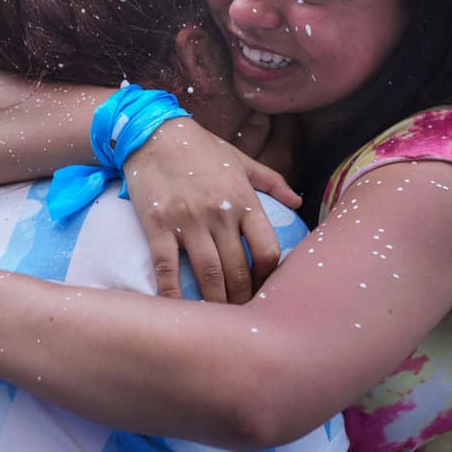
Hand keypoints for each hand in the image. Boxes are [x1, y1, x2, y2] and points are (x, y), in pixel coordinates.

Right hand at [124, 118, 300, 304]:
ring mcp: (188, 221)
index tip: (263, 288)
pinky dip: (172, 293)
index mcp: (244, 199)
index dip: (268, 276)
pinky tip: (178, 310)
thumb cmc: (200, 148)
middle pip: (237, 270)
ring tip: (217, 318)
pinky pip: (166, 268)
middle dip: (241, 299)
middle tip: (240, 315)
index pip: (267, 249)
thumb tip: (298, 201)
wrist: (153, 133)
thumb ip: (272, 181)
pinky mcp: (158, 225)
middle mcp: (220, 213)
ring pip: (208, 274)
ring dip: (214, 303)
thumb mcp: (241, 160)